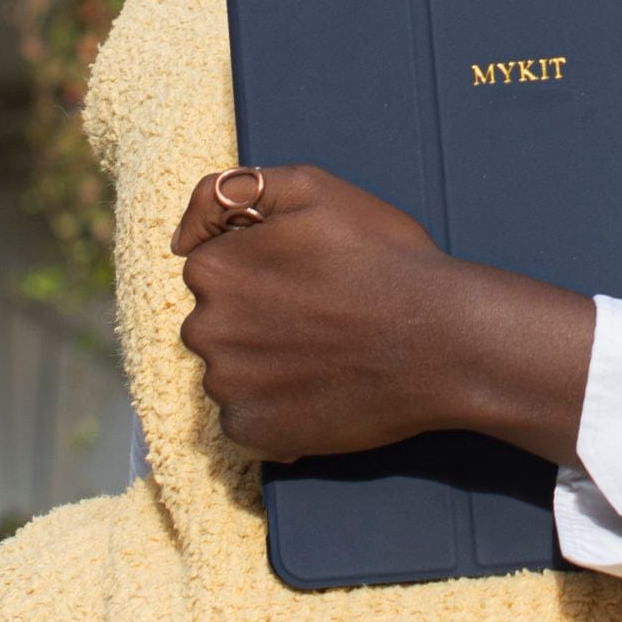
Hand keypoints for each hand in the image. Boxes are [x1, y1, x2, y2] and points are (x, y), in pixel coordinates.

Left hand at [172, 165, 595, 464]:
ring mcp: (226, 387)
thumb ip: (233, 189)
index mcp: (213, 268)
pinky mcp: (251, 433)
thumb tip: (181, 237)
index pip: (213, 265)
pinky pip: (246, 416)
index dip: (263, 266)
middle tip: (322, 313)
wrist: (440, 341)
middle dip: (257, 315)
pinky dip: (275, 405)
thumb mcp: (312, 188)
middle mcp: (204, 329)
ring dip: (264, 362)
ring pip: (231, 368)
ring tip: (326, 351)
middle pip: (217, 319)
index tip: (306, 274)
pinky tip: (319, 386)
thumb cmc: (383, 258)